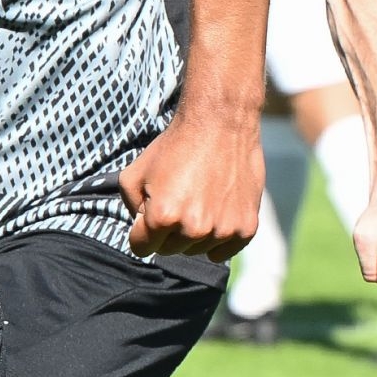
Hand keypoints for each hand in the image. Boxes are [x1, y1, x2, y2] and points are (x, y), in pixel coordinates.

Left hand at [119, 115, 262, 261]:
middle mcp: (194, 229)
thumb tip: (140, 226)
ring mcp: (222, 230)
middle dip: (165, 230)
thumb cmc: (174, 147)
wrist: (220, 125)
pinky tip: (214, 212)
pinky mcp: (246, 228)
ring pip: (196, 250)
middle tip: (175, 199)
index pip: (141, 248)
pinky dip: (216, 239)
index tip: (147, 215)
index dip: (140, 232)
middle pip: (168, 249)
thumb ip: (129, 206)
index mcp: (163, 217)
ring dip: (192, 233)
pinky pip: (222, 252)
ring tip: (197, 199)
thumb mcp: (134, 172)